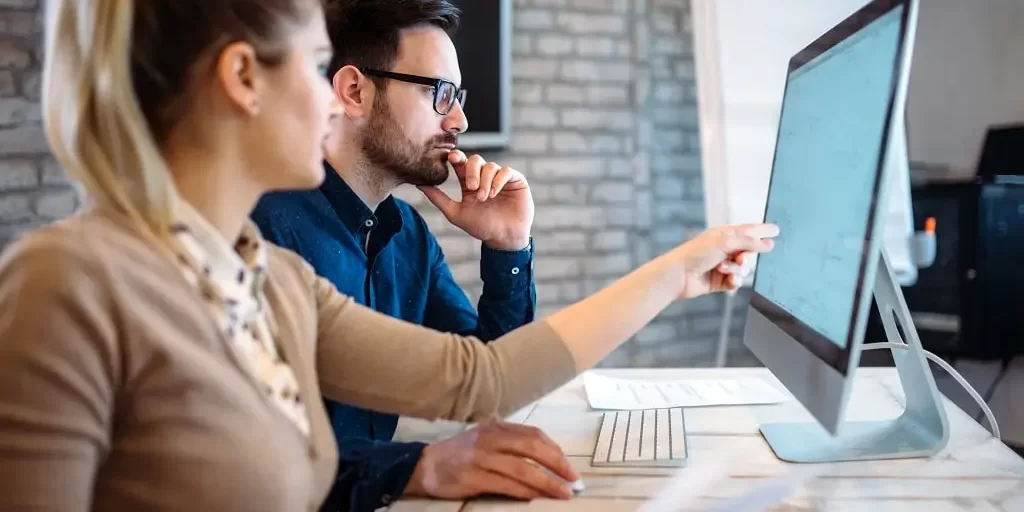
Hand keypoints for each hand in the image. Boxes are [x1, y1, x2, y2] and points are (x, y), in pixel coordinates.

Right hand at [403, 421, 579, 500]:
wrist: (425, 465)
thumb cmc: (459, 455)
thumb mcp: (485, 440)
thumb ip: (510, 444)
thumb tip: (546, 459)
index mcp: (496, 427)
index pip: (533, 434)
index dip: (555, 450)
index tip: (568, 466)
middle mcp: (490, 438)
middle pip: (532, 447)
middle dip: (557, 464)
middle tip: (573, 478)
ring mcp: (480, 457)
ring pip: (522, 468)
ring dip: (546, 482)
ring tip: (561, 492)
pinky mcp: (472, 476)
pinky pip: (505, 484)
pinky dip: (524, 491)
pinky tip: (536, 497)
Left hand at [417, 150, 533, 250]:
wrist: (503, 238)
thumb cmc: (481, 227)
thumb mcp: (455, 213)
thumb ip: (438, 198)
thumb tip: (419, 183)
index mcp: (469, 182)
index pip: (461, 163)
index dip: (456, 157)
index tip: (452, 158)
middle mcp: (484, 177)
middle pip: (475, 160)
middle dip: (471, 171)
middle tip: (471, 187)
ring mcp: (500, 178)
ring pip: (490, 166)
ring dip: (485, 181)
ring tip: (484, 198)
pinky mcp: (515, 180)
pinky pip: (506, 171)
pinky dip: (498, 180)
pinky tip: (493, 193)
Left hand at [672, 223, 779, 298]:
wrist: (679, 275)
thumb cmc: (697, 253)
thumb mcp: (725, 242)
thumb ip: (748, 242)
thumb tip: (768, 243)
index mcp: (724, 235)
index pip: (748, 231)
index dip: (762, 230)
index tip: (777, 230)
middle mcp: (724, 249)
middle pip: (749, 252)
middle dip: (747, 257)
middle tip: (740, 260)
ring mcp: (723, 265)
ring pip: (744, 269)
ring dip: (737, 270)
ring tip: (723, 270)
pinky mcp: (720, 281)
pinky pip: (737, 282)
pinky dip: (734, 281)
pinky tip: (728, 281)